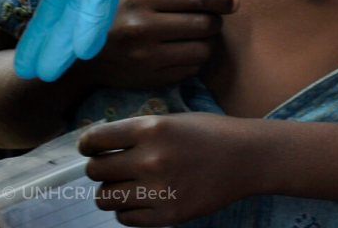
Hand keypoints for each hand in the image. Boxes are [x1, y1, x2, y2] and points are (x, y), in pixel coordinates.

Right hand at [80, 0, 236, 89]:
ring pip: (204, 49)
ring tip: (196, 36)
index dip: (222, 0)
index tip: (232, 3)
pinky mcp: (150, 79)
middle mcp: (142, 28)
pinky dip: (197, 60)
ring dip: (209, 42)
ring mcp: (145, 57)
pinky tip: (185, 52)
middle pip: (205, 24)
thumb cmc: (121, 14)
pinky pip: (193, 69)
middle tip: (208, 20)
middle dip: (215, 21)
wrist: (84, 57)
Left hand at [81, 112, 255, 225]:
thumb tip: (99, 147)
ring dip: (113, 191)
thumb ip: (138, 133)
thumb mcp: (174, 121)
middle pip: (95, 171)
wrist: (249, 158)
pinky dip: (129, 209)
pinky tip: (146, 198)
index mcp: (152, 128)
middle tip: (116, 167)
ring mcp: (159, 189)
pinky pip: (124, 217)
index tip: (92, 149)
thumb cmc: (212, 134)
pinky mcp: (167, 214)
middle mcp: (151, 158)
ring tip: (131, 185)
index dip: (88, 145)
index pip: (95, 140)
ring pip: (105, 197)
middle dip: (101, 168)